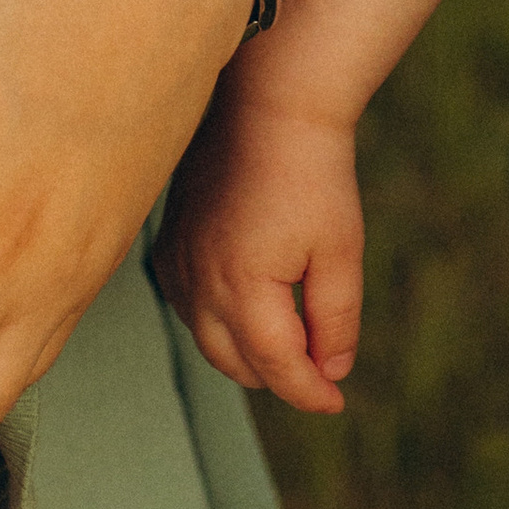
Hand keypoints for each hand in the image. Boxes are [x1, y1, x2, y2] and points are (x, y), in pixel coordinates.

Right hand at [155, 88, 362, 415]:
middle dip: (280, 375)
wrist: (268, 106)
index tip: (336, 403)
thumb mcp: (340, 252)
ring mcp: (177, 263)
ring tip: (291, 345)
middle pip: (236, 362)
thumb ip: (335, 320)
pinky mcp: (168, 245)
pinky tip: (248, 310)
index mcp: (243, 287)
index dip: (309, 392)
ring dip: (247, 352)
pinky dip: (217, 322)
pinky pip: (187, 306)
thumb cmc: (313, 176)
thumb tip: (331, 373)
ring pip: (207, 339)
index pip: (276, 365)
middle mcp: (199, 282)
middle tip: (319, 374)